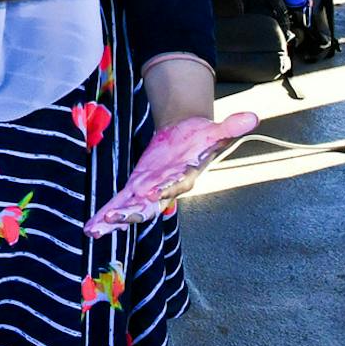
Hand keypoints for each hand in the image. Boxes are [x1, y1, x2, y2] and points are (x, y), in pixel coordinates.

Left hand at [83, 112, 257, 235]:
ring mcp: (149, 190)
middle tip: (116, 217)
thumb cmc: (202, 138)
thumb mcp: (216, 130)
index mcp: (185, 176)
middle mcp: (166, 188)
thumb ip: (230, 127)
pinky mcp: (136, 186)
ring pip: (131, 208)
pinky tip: (91, 227)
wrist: (188, 140)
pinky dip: (106, 215)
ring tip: (95, 229)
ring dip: (114, 219)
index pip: (174, 183)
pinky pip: (120, 203)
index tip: (149, 192)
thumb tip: (253, 116)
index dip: (163, 188)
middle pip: (150, 203)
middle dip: (133, 211)